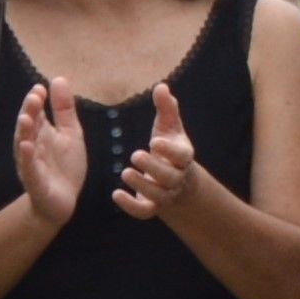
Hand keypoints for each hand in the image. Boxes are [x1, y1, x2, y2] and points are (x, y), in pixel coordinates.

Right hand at [8, 78, 89, 225]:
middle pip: (28, 126)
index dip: (36, 100)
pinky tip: (27, 147)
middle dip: (29, 112)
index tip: (41, 88)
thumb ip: (64, 109)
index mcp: (41, 132)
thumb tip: (59, 78)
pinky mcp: (34, 181)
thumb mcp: (70, 133)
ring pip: (24, 145)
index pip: (36, 112)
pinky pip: (29, 168)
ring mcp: (31, 163)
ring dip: (24, 132)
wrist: (62, 201)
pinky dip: (27, 158)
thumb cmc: (64, 166)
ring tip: (25, 118)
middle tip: (34, 97)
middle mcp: (33, 145)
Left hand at [113, 80, 206, 214]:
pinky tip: (116, 194)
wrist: (176, 179)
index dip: (170, 150)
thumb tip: (162, 86)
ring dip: (142, 185)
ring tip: (125, 172)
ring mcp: (165, 194)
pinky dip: (130, 206)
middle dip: (153, 167)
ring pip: (158, 195)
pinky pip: (144, 212)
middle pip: (169, 177)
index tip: (155, 141)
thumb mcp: (169, 127)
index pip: (182, 156)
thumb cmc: (170, 147)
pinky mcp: (152, 206)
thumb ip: (166, 108)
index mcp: (183, 157)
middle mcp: (177, 178)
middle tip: (135, 155)